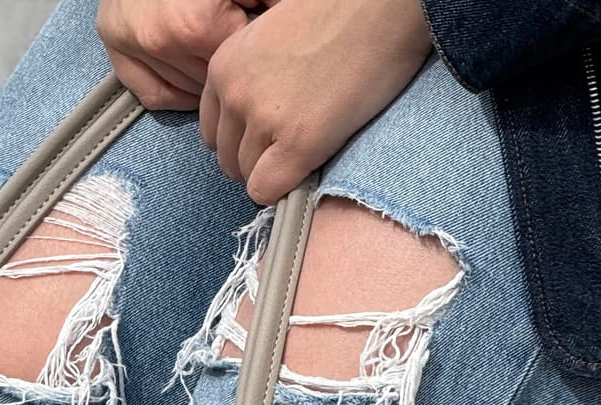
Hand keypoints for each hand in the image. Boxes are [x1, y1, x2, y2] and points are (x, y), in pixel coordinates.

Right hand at [97, 0, 254, 111]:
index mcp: (197, 24)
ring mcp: (136, 50)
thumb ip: (266, 0)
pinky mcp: (118, 50)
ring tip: (215, 49)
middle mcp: (162, 44)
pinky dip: (179, 94)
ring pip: (189, 89)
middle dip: (228, 57)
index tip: (251, 25)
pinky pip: (155, 94)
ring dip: (207, 77)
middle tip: (232, 32)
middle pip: (214, 76)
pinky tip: (196, 84)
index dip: (251, 41)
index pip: (239, 56)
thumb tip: (286, 18)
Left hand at [199, 0, 431, 202]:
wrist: (387, 4)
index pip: (213, 131)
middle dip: (258, 159)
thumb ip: (254, 73)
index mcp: (225, 65)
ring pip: (248, 178)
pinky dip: (286, 187)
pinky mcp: (297, 143)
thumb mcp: (274, 35)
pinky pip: (267, 190)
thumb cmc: (343, 11)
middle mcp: (235, 93)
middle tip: (295, 143)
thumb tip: (256, 116)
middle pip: (228, 159)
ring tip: (311, 144)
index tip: (271, 133)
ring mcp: (264, 120)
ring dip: (276, 172)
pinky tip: (312, 164)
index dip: (243, 138)